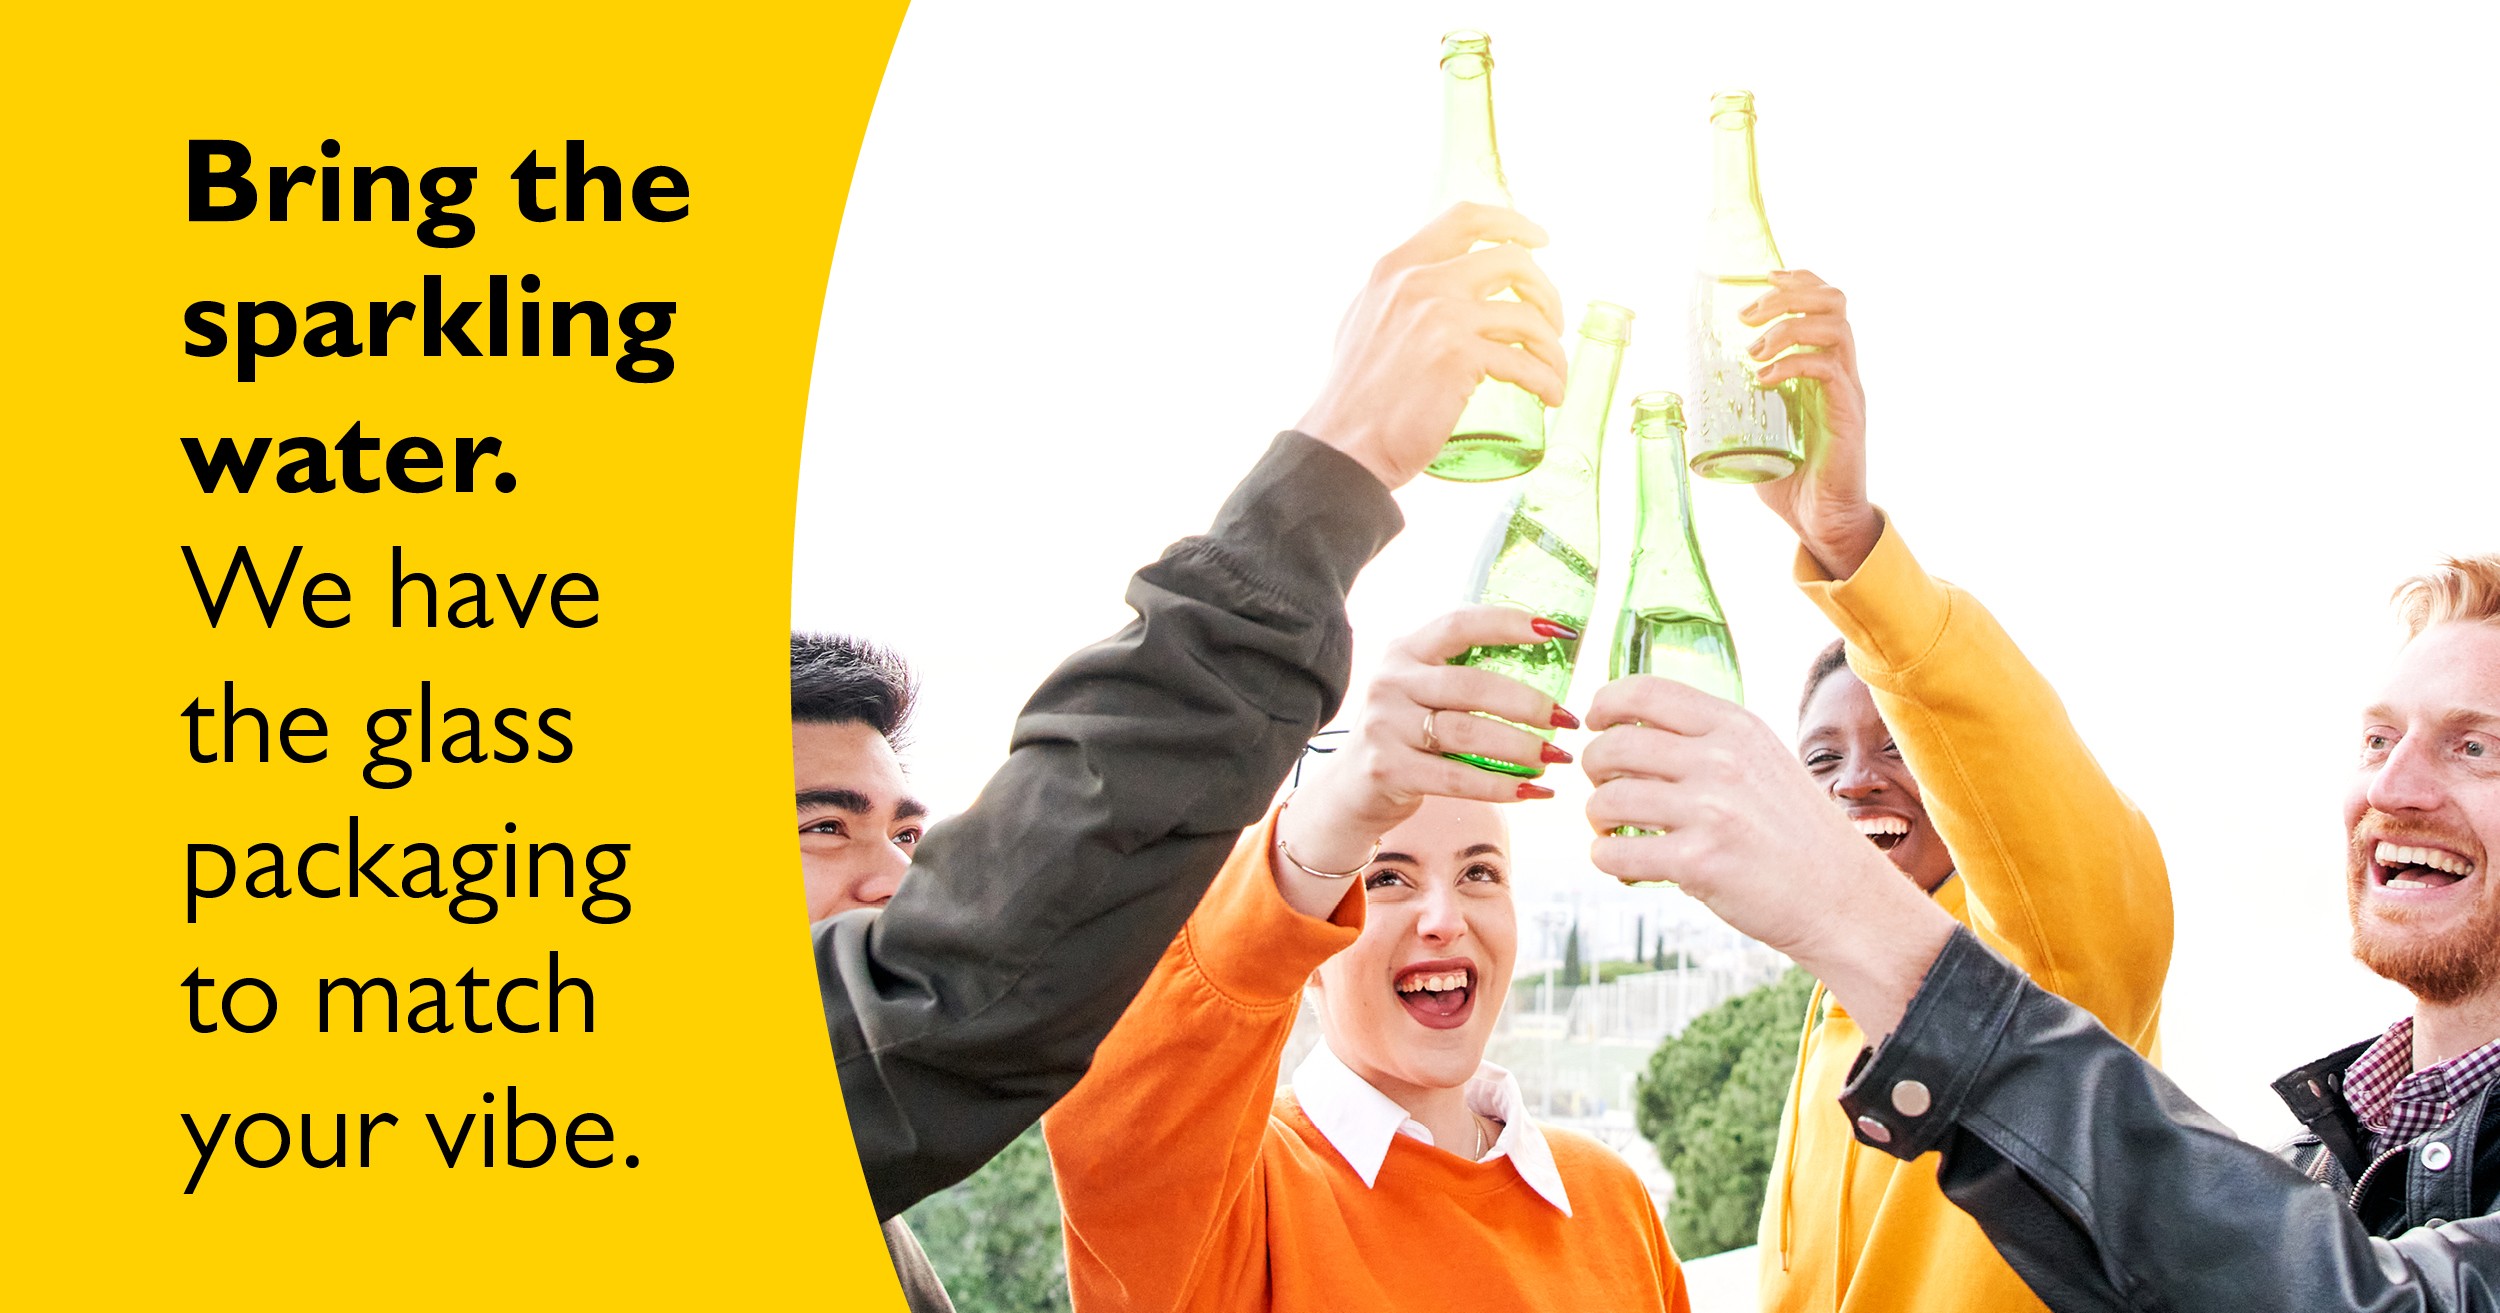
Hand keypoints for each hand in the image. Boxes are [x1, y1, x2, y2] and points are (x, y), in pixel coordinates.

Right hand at [1274, 607, 1572, 916]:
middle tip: (1566, 719)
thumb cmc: (1408, 732)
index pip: (1460, 625)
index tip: (1559, 633)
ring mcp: (1384, 726)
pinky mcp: (1388, 770)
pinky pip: (1457, 778)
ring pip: (1467, 733)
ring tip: (1556, 757)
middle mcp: (1390, 682)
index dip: (1510, 624)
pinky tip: (1533, 791)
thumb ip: (1464, 673)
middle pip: (1471, 685)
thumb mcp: (1422, 689)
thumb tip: (1549, 663)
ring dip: (1521, 747)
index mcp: (1404, 650)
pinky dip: (1501, 786)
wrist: (1353, 788)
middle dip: (1528, 703)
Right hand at [1298, 203, 1567, 490]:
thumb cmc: (1354, 396)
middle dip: (1545, 290)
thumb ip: (1399, 298)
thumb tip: (1439, 293)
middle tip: (1552, 322)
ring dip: (1552, 346)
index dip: (1511, 223)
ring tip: (1553, 369)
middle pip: (1513, 261)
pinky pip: (1525, 363)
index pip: (1464, 219)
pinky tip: (1550, 395)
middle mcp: (1420, 282)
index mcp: (1396, 267)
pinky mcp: (1459, 357)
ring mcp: (1442, 317)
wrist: (1344, 445)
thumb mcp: (1365, 321)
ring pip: (1528, 315)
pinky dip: (1547, 380)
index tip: (1540, 240)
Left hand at [1577, 674, 1953, 1036]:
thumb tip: (1629, 733)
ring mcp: (1710, 810)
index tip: (1596, 723)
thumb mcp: (1763, 762)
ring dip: (1597, 819)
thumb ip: (1708, 743)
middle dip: (1594, 769)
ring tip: (1613, 832)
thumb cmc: (1796, 835)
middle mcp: (1722, 760)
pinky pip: (1614, 854)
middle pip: (1613, 746)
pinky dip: (1607, 860)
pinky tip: (1626, 864)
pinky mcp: (1699, 862)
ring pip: (1605, 801)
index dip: (1604, 705)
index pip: (1643, 691)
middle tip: (1605, 790)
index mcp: (1736, 726)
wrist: (1844, 899)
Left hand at [1740, 270, 1880, 577]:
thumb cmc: (1790, 479)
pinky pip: (1827, 369)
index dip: (1798, 279)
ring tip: (1752, 351)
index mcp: (1823, 367)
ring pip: (1834, 328)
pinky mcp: (1848, 414)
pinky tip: (1764, 379)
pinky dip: (1791, 364)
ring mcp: (1848, 390)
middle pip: (1833, 302)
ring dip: (1786, 328)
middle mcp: (1841, 371)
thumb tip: (1688, 398)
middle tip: (1747, 316)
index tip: (1763, 276)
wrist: (1820, 521)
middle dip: (1787, 294)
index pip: (1825, 302)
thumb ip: (1735, 408)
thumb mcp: (1755, 432)